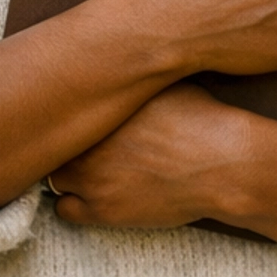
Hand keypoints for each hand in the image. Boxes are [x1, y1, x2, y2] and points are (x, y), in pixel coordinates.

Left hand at [48, 83, 250, 229]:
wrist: (223, 165)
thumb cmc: (202, 120)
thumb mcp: (164, 84)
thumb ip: (132, 79)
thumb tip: (119, 66)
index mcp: (99, 109)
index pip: (55, 109)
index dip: (66, 115)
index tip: (75, 117)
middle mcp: (88, 141)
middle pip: (52, 142)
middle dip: (66, 143)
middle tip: (82, 144)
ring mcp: (91, 178)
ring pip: (52, 176)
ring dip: (66, 172)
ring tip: (87, 170)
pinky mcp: (103, 211)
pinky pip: (62, 210)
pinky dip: (72, 203)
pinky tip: (90, 196)